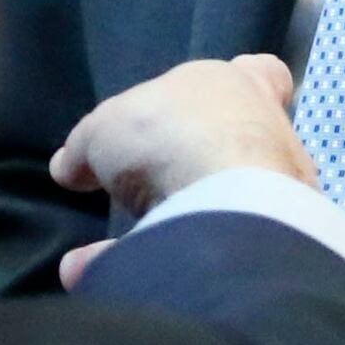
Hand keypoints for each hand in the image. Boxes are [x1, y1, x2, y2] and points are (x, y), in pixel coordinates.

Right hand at [47, 54, 312, 286]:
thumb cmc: (169, 134)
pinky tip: (99, 272)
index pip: (259, 72)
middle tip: (151, 180)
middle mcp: (270, 136)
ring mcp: (276, 193)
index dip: (236, 84)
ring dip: (181, 217)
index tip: (199, 110)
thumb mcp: (105, 127)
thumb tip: (68, 166)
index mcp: (241, 85)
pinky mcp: (265, 243)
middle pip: (241, 142)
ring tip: (122, 236)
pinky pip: (209, 253)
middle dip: (199, 162)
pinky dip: (156, 262)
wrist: (224, 206)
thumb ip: (88, 145)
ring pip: (231, 201)